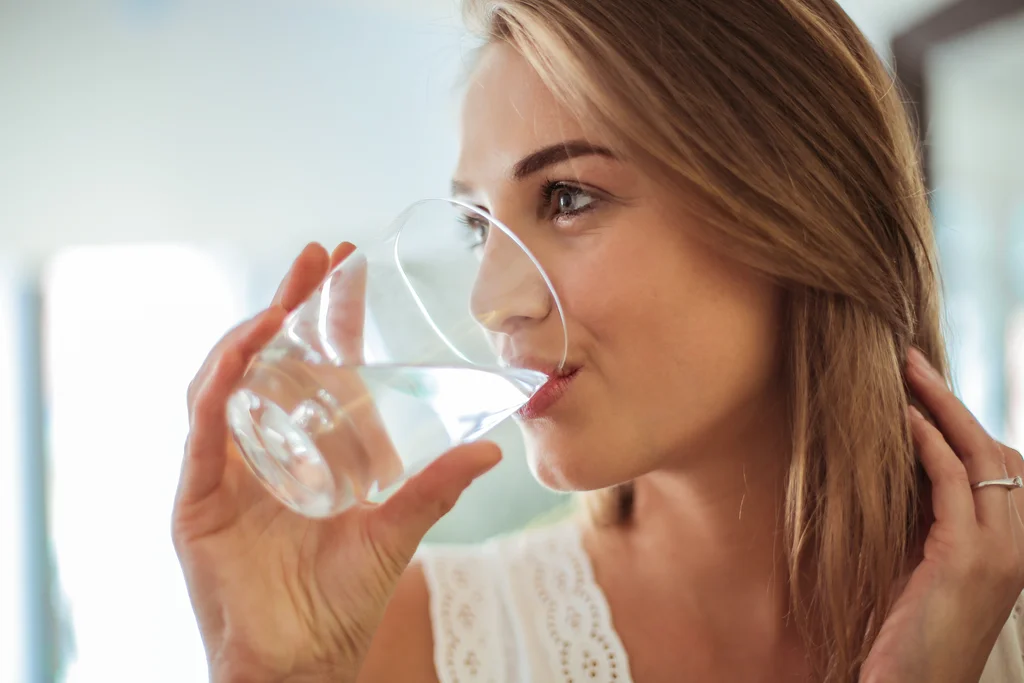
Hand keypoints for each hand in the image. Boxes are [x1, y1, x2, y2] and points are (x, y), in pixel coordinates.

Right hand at [172, 242, 501, 682]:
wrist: (302, 660)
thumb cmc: (341, 600)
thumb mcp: (395, 529)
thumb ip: (435, 488)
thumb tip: (490, 450)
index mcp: (302, 447)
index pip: (308, 364)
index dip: (322, 313)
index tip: (344, 265)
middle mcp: (259, 448)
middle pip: (263, 358)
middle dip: (285, 303)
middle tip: (316, 257)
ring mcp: (225, 469)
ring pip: (224, 381)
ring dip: (250, 332)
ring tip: (284, 298)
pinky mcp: (197, 496)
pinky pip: (203, 429)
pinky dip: (220, 384)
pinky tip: (246, 351)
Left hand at [860, 348, 1023, 682]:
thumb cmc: (909, 633)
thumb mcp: (925, 566)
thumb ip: (926, 521)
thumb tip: (902, 469)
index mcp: (1009, 546)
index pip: (1001, 466)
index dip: (965, 423)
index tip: (926, 388)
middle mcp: (1015, 546)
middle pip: (994, 451)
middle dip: (953, 401)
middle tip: (912, 360)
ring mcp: (998, 553)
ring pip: (980, 458)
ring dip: (941, 407)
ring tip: (906, 371)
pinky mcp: (966, 560)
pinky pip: (952, 485)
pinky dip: (929, 444)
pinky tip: (903, 419)